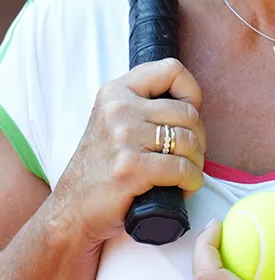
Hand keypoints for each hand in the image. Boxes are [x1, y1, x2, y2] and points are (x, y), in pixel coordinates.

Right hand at [52, 58, 204, 245]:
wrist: (71, 210)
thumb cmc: (100, 168)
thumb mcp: (112, 121)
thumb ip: (143, 104)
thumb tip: (191, 103)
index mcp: (116, 91)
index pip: (171, 69)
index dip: (190, 91)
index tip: (188, 116)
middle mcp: (119, 109)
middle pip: (188, 112)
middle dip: (198, 138)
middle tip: (191, 157)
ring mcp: (124, 137)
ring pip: (189, 141)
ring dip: (197, 162)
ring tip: (187, 173)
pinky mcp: (131, 168)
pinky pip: (181, 168)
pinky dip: (191, 181)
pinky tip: (184, 187)